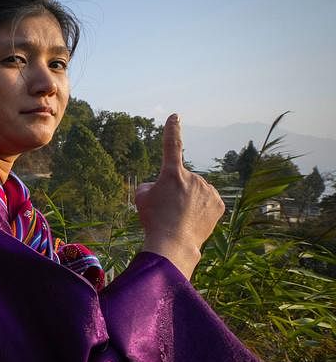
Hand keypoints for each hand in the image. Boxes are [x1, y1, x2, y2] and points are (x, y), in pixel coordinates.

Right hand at [135, 114, 223, 278]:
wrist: (174, 244)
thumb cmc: (154, 220)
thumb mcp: (141, 198)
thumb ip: (151, 185)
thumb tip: (161, 186)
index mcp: (172, 173)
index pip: (171, 145)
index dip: (172, 129)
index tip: (175, 116)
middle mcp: (193, 177)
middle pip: (183, 180)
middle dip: (177, 190)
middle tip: (168, 209)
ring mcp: (208, 190)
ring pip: (196, 191)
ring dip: (189, 200)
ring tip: (180, 218)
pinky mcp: (219, 203)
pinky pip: (208, 201)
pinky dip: (201, 209)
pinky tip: (193, 220)